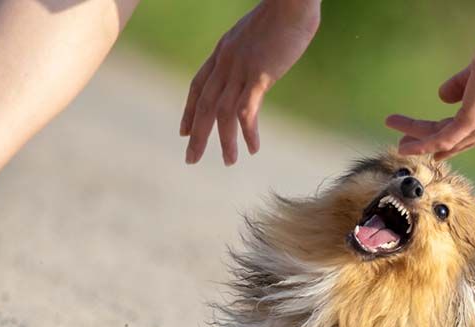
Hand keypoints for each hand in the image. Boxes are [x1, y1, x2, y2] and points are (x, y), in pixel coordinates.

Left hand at [181, 0, 319, 164]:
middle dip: (196, 135)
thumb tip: (259, 58)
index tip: (183, 131)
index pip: (198, 86)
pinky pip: (247, 110)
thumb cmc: (283, 12)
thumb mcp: (258, 33)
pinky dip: (248, 132)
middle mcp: (225, 62)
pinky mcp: (259, 75)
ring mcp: (240, 69)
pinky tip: (253, 148)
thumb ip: (252, 49)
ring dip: (224, 141)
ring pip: (223, 113)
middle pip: (203, 105)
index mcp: (223, 51)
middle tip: (191, 159)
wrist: (291, 0)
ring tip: (229, 161)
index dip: (189, 110)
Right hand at [385, 32, 474, 159]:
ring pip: (445, 139)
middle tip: (406, 146)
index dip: (452, 144)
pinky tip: (407, 146)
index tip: (436, 153)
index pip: (471, 134)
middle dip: (429, 144)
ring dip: (419, 140)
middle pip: (455, 140)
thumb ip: (461, 84)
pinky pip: (444, 137)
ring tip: (399, 143)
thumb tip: (442, 96)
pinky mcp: (474, 118)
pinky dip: (423, 144)